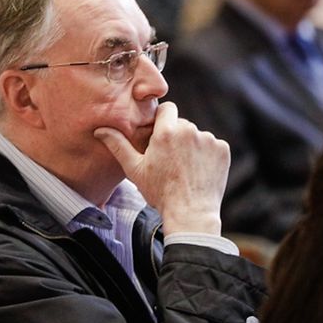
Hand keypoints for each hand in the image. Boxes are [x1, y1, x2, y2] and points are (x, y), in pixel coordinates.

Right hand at [94, 100, 228, 235]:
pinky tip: (199, 171)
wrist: (191, 213)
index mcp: (166, 131)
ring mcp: (208, 139)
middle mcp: (189, 130)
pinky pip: (213, 145)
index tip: (159, 136)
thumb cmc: (160, 192)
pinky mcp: (223, 149)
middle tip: (170, 159)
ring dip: (192, 146)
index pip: (167, 109)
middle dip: (176, 136)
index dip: (162, 120)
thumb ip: (118, 145)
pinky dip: (207, 155)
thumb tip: (100, 130)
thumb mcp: (134, 169)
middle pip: (181, 124)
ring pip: (197, 135)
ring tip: (185, 168)